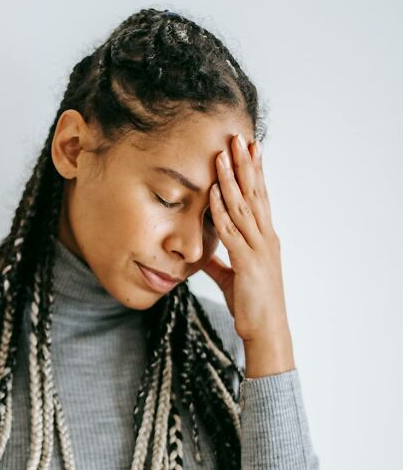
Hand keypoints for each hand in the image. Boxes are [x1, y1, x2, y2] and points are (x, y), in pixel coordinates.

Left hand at [197, 134, 290, 348]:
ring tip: (224, 155)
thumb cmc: (251, 305)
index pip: (260, 198)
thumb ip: (219, 260)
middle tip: (239, 138)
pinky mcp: (247, 263)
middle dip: (246, 165)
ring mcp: (258, 249)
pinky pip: (231, 231)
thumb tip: (203, 251)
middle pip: (255, 194)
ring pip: (244, 207)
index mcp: (265, 239)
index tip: (249, 148)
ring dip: (232, 180)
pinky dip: (221, 210)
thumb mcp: (232, 277)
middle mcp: (266, 238)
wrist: (266, 331)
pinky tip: (213, 193)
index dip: (255, 172)